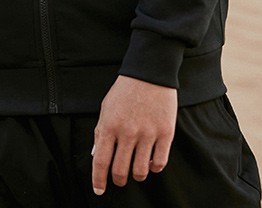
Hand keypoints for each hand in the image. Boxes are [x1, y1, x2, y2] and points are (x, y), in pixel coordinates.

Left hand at [91, 75, 176, 195]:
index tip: (99, 189)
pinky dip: (154, 167)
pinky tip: (151, 161)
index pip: (101, 162)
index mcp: (110, 125)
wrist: (150, 72)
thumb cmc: (126, 89)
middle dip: (119, 180)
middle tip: (120, 179)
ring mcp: (148, 133)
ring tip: (136, 169)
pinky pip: (160, 163)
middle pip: (121, 171)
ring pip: (141, 171)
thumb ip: (100, 131)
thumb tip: (96, 155)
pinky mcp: (165, 133)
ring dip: (137, 175)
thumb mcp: (106, 107)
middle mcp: (128, 132)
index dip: (98, 180)